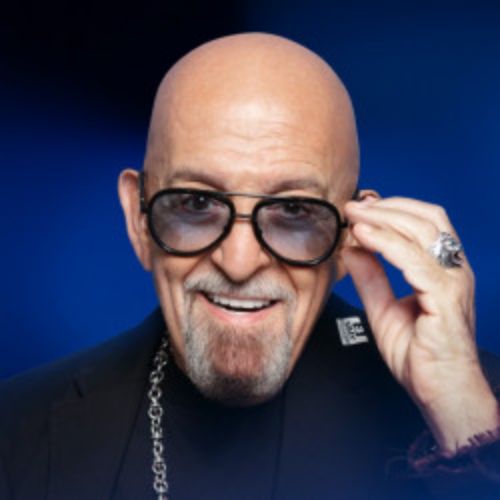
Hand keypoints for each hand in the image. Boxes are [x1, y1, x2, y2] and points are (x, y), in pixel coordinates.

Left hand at [342, 196, 498, 452]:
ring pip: (422, 232)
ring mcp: (453, 283)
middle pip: (426, 218)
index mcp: (442, 269)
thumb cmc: (419, 355)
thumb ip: (371, 278)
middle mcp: (453, 270)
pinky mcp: (446, 299)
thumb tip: (351, 249)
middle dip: (386, 206)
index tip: (359, 205)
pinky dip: (388, 244)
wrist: (440, 392)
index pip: (423, 222)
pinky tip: (364, 237)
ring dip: (384, 218)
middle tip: (352, 204)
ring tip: (354, 215)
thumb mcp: (383, 309)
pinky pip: (417, 262)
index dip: (391, 207)